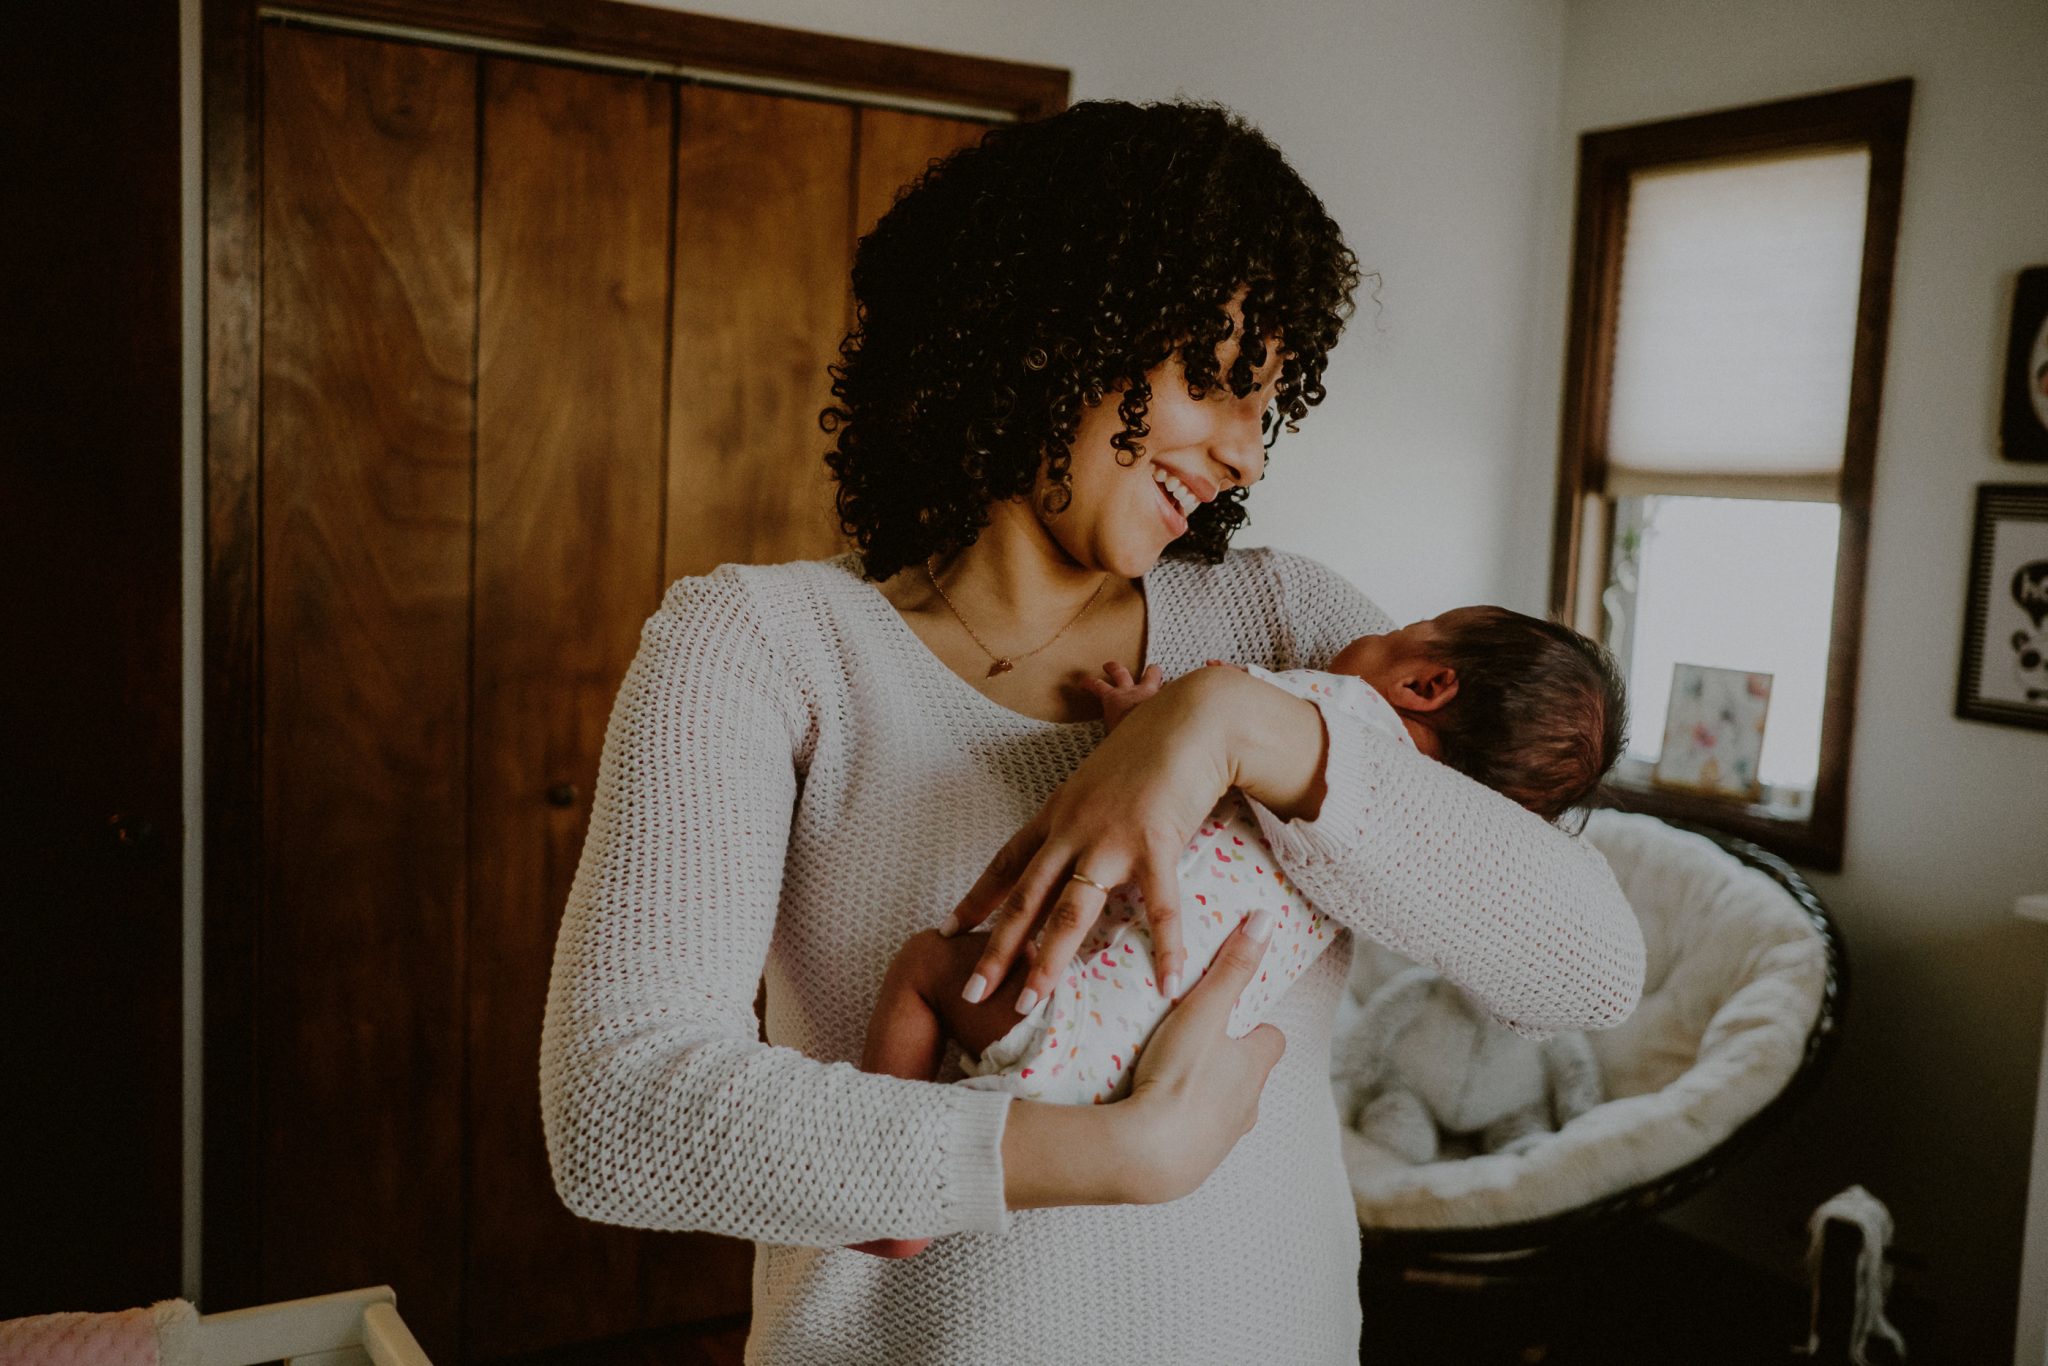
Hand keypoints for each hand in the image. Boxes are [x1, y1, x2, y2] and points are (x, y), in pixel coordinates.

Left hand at [941, 669, 1236, 1007]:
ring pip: (1069, 912)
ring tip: (1030, 1004)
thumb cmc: (1150, 745)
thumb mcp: (1100, 777)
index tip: (947, 928)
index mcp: (1058, 815)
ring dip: (1048, 962)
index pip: (1007, 864)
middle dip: (996, 949)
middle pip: (1025, 899)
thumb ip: (1087, 809)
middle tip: (972, 993)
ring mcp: (1110, 840)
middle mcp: (1072, 831)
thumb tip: (1082, 831)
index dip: (977, 898)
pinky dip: (1166, 947)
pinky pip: (1159, 907)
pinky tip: (1168, 983)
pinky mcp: (1155, 844)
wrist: (1189, 719)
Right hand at [1122, 908, 1287, 1201]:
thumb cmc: (1180, 1076)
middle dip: (1228, 1062)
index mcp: (1255, 1067)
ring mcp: (1224, 1139)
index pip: (1272, 1039)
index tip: (1230, 1016)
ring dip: (1206, 1096)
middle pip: (1248, 1076)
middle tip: (1192, 1046)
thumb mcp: (1205, 1012)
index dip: (1254, 1026)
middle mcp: (1249, 1106)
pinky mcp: (1197, 1165)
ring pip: (1225, 1110)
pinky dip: (1184, 1127)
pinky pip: (1196, 1139)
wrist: (1148, 1154)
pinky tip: (1155, 1117)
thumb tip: (1267, 920)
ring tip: (1168, 1081)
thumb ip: (1232, 967)